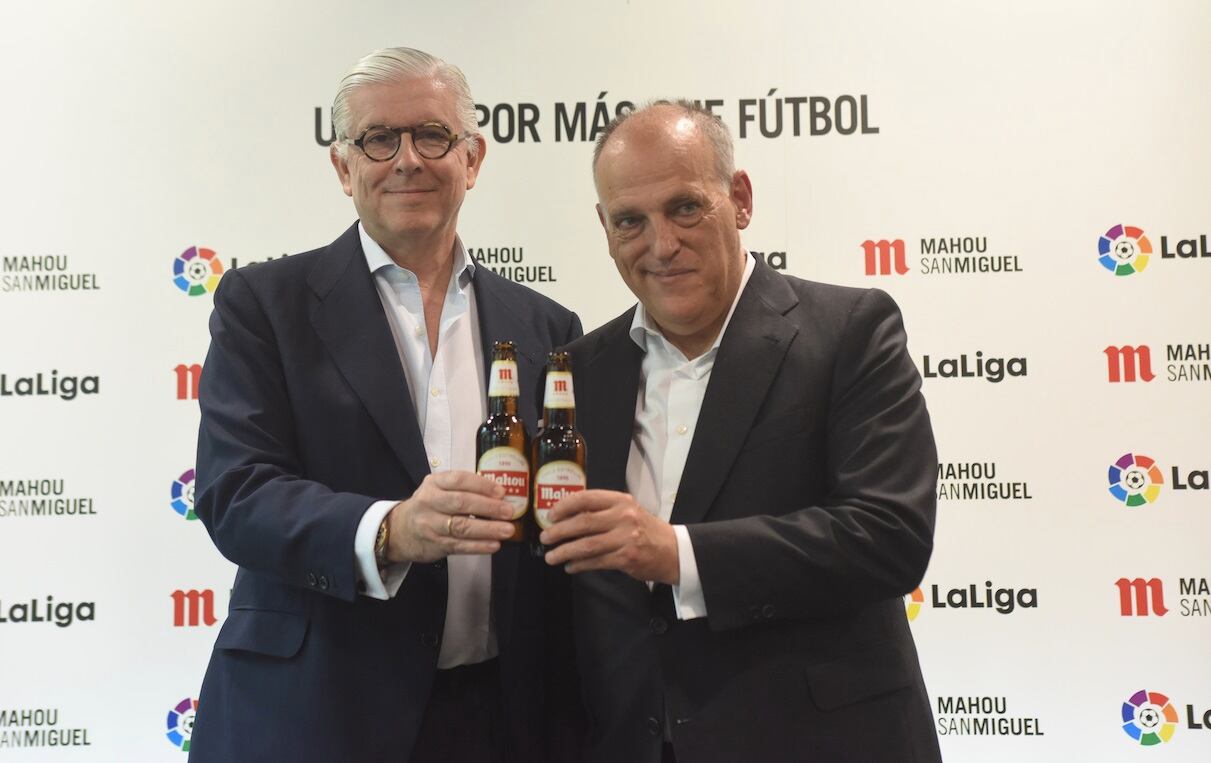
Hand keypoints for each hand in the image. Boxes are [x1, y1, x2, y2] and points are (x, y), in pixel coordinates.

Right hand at [385, 471, 515, 562]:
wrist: (399, 531)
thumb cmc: (428, 506)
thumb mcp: (438, 489)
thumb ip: (462, 489)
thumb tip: (499, 495)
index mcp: (434, 483)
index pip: (459, 480)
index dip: (482, 485)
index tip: (501, 492)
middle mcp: (430, 502)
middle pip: (461, 503)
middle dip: (488, 507)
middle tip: (509, 511)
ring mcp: (431, 525)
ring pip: (461, 527)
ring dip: (487, 529)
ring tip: (507, 530)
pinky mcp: (435, 545)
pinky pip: (459, 546)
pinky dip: (478, 546)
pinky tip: (494, 545)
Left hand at [539, 490, 678, 583]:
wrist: (673, 550)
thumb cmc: (645, 529)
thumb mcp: (628, 511)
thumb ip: (603, 511)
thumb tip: (567, 516)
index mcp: (621, 501)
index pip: (587, 498)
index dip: (565, 506)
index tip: (550, 515)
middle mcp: (623, 517)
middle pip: (583, 523)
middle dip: (559, 531)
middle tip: (545, 538)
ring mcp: (626, 538)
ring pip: (586, 545)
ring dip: (565, 551)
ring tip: (551, 556)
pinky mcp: (627, 558)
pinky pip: (596, 562)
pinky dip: (579, 565)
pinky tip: (570, 566)